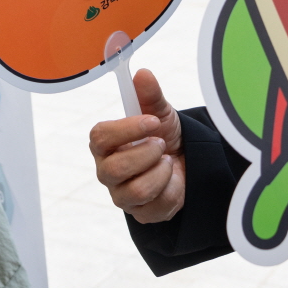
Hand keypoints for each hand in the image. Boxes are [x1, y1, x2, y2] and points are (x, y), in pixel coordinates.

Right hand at [89, 70, 185, 223]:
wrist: (186, 162)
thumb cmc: (163, 135)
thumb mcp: (160, 113)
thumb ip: (150, 95)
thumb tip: (143, 73)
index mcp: (104, 144)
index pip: (101, 137)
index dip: (127, 129)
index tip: (152, 121)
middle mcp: (106, 170)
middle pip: (117, 169)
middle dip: (148, 154)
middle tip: (162, 145)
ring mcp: (121, 195)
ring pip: (138, 190)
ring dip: (162, 173)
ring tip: (167, 162)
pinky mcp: (139, 213)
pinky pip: (156, 206)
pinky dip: (173, 189)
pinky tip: (172, 180)